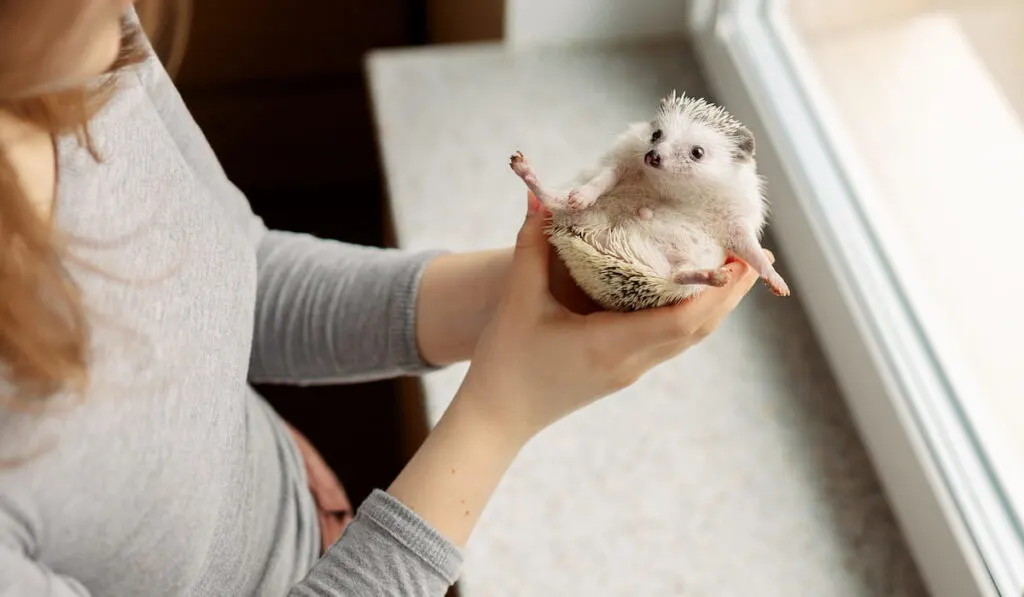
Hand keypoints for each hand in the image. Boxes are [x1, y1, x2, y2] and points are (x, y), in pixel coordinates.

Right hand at [454, 192, 765, 442]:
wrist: (497, 418)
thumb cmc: (505, 361)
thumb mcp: (518, 299)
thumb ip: (531, 245)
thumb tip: (539, 197)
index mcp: (610, 345)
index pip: (682, 319)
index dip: (716, 288)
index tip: (737, 256)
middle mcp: (631, 362)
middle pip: (700, 328)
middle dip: (731, 292)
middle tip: (755, 254)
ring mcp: (630, 370)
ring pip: (690, 337)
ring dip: (718, 304)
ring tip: (736, 268)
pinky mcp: (622, 371)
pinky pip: (671, 340)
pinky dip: (693, 315)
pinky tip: (693, 291)